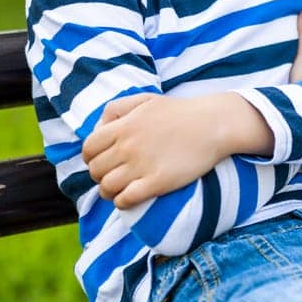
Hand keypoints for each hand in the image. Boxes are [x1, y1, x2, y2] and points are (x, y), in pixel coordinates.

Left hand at [82, 92, 263, 208]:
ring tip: (120, 189)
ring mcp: (142, 165)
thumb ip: (115, 109)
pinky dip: (122, 202)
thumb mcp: (143, 99)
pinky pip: (126, 199)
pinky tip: (130, 197)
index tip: (103, 161)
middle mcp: (128, 147)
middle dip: (100, 175)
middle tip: (114, 174)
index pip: (88, 149)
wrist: (213, 124)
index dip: (91, 158)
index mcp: (123, 126)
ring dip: (109, 191)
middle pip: (95, 170)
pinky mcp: (157, 182)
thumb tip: (98, 129)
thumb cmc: (178, 112)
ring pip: (107, 188)